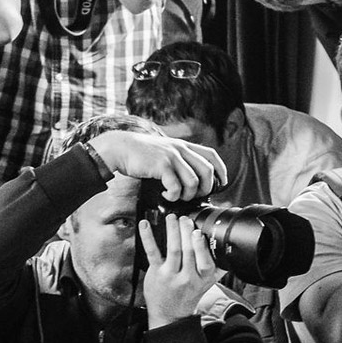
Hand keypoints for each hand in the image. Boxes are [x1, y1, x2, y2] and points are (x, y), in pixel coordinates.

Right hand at [89, 129, 224, 200]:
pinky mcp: (161, 166)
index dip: (221, 170)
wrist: (120, 147)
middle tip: (196, 196)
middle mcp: (181, 150)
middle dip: (206, 188)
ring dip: (188, 194)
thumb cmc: (140, 152)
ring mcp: (171, 157)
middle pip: (207, 171)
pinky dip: (173, 195)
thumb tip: (189, 175)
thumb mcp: (164, 149)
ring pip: (193, 181)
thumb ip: (178, 157)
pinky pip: (176, 187)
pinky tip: (166, 195)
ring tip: (178, 196)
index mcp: (184, 145)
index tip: (221, 183)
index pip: (211, 155)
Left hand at [140, 214, 218, 327]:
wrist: (169, 315)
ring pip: (173, 250)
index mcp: (202, 280)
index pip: (206, 263)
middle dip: (186, 234)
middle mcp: (187, 278)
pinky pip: (152, 252)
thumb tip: (227, 253)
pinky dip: (148, 237)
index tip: (199, 234)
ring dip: (172, 232)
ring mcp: (170, 276)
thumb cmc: (187, 296)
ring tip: (172, 218)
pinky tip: (145, 225)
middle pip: (189, 253)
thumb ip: (216, 270)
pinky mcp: (156, 273)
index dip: (202, 248)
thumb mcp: (206, 286)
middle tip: (185, 220)